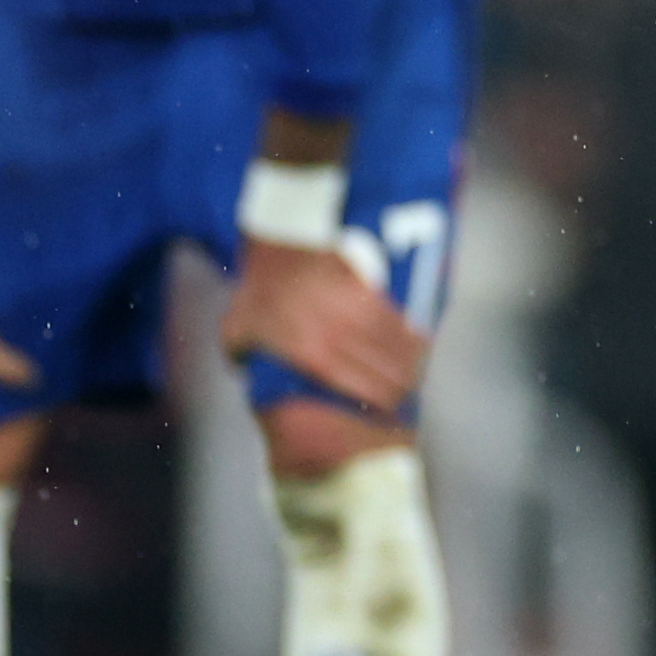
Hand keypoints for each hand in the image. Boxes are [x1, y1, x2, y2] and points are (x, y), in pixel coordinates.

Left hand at [220, 239, 427, 417]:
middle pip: (385, 373)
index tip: (385, 413)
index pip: (359, 389)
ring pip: (396, 348)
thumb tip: (246, 378)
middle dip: (399, 390)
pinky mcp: (367, 291)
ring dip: (410, 365)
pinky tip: (419, 344)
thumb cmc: (258, 289)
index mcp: (310, 354)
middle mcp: (338, 337)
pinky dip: (411, 334)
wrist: (279, 242)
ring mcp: (356, 313)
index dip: (379, 406)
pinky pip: (398, 319)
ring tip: (414, 377)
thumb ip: (241, 358)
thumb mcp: (235, 329)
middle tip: (402, 399)